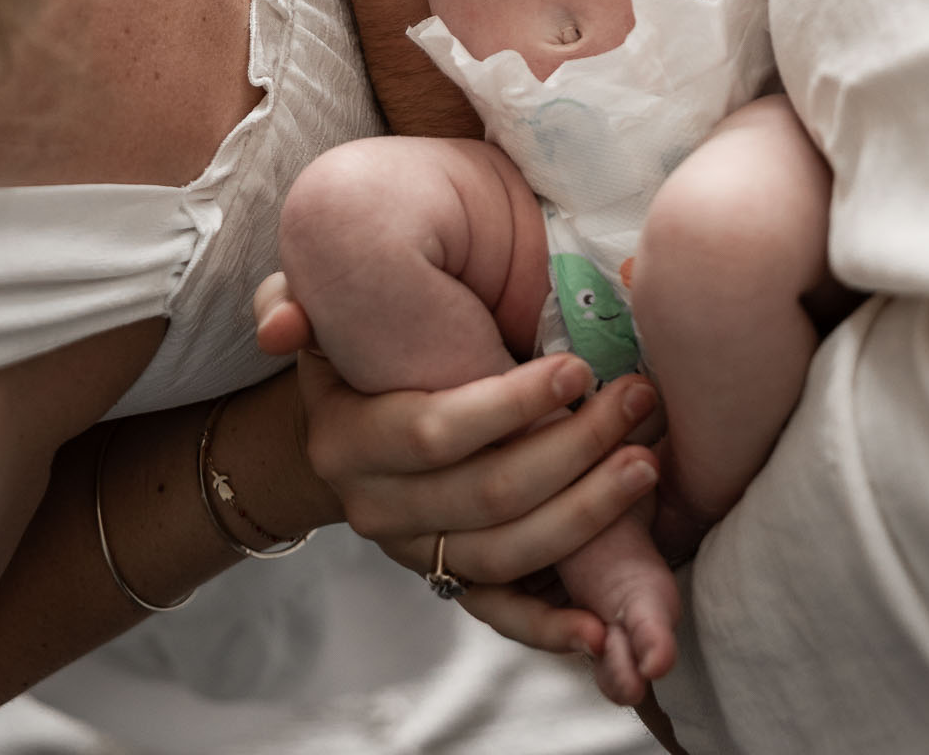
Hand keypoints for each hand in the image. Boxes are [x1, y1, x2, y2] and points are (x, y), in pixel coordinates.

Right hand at [252, 275, 660, 658]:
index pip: (435, 432)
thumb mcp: (313, 317)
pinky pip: (501, 613)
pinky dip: (552, 625)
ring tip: (647, 465)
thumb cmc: (351, 351)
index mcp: (346, 441)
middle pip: (488, 494)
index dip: (509, 405)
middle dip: (574, 448)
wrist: (348, 426)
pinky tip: (605, 622)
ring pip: (508, 553)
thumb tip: (281, 326)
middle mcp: (377, 509)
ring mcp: (415, 554)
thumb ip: (290, 303)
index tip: (578, 366)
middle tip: (638, 401)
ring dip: (587, 516)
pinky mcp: (448, 583)